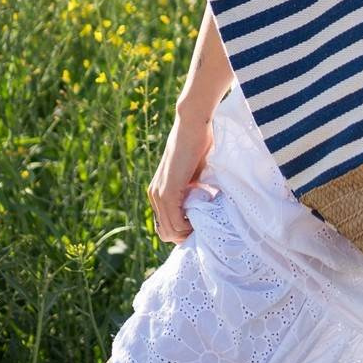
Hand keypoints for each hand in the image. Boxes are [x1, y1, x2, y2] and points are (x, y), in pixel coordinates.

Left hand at [148, 106, 215, 243]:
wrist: (193, 126)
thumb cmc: (199, 146)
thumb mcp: (196, 177)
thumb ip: (195, 193)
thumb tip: (208, 210)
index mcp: (159, 192)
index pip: (166, 226)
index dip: (184, 231)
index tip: (203, 226)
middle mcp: (154, 195)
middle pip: (166, 233)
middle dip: (186, 235)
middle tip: (205, 228)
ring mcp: (158, 194)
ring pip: (170, 231)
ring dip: (189, 232)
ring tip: (206, 223)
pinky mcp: (167, 192)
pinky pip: (175, 222)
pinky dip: (189, 226)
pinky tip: (203, 219)